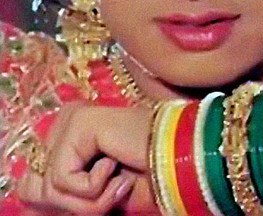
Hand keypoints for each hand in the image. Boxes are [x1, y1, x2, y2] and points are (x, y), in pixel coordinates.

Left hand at [16, 101, 155, 214]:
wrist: (177, 162)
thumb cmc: (143, 177)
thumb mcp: (93, 194)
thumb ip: (59, 191)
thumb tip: (26, 189)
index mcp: (68, 133)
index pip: (32, 183)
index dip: (64, 202)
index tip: (108, 189)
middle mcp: (65, 120)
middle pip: (38, 188)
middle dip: (77, 202)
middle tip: (114, 187)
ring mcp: (70, 119)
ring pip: (50, 188)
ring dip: (90, 199)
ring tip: (119, 180)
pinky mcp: (77, 122)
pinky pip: (62, 178)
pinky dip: (93, 188)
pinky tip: (117, 164)